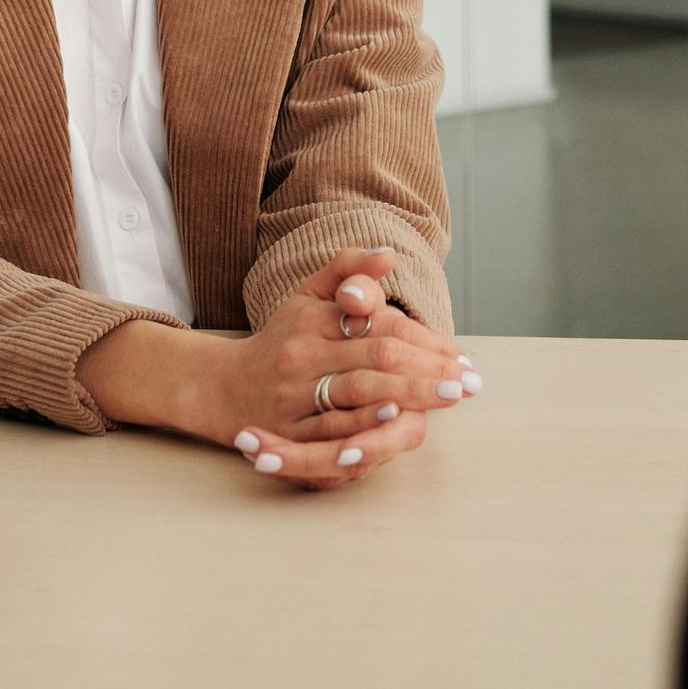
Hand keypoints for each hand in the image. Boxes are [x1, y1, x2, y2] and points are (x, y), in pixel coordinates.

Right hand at [80, 249, 480, 490]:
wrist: (221, 388)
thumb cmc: (280, 339)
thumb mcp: (306, 295)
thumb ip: (347, 269)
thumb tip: (388, 253)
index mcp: (313, 320)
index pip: (378, 326)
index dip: (423, 342)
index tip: (460, 357)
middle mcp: (303, 356)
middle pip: (374, 360)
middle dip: (425, 372)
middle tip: (466, 383)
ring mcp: (293, 397)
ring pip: (355, 395)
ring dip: (404, 397)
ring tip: (443, 397)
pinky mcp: (287, 435)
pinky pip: (329, 435)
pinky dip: (363, 428)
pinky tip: (392, 422)